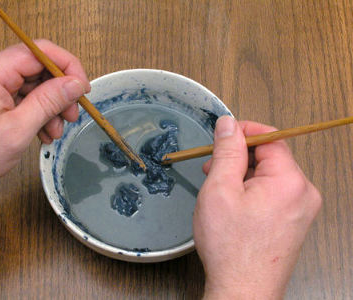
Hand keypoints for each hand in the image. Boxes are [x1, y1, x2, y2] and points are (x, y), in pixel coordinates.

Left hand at [0, 40, 89, 193]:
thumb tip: (75, 84)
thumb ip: (49, 102)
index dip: (68, 67)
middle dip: (59, 94)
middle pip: (37, 68)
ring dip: (48, 107)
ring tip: (54, 131)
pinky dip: (34, 111)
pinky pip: (20, 94)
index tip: (82, 88)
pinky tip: (41, 130)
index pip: (40, 52)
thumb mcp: (17, 129)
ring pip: (32, 84)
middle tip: (71, 116)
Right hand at [193, 116, 321, 298]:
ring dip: (243, 174)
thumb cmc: (231, 247)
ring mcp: (300, 209)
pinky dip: (252, 190)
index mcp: (289, 181)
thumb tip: (228, 125)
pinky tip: (233, 202)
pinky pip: (273, 193)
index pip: (271, 137)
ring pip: (269, 175)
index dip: (244, 132)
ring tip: (220, 187)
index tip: (225, 135)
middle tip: (214, 166)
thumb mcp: (220, 188)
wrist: (242, 289)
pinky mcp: (293, 220)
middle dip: (239, 157)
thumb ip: (227, 151)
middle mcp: (302, 193)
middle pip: (270, 157)